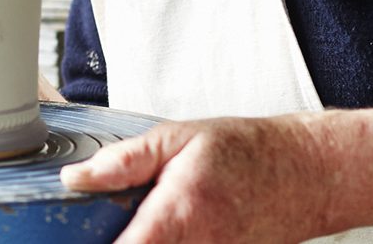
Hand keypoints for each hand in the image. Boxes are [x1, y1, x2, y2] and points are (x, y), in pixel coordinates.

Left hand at [60, 114, 349, 243]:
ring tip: (130, 224)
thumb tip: (75, 178)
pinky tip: (155, 230)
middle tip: (95, 227)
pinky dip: (163, 243)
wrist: (306, 175)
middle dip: (110, 240)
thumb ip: (124, 161)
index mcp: (177, 216)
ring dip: (140, 241)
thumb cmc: (247, 153)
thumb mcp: (178, 139)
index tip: (66, 239)